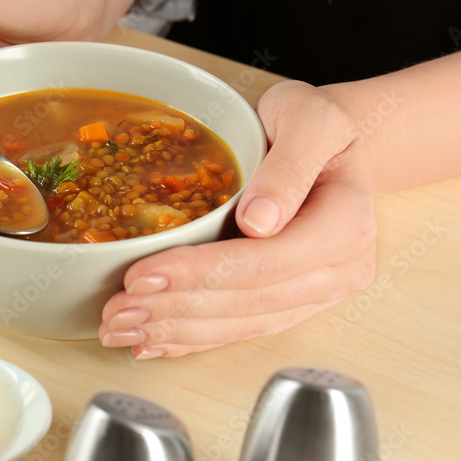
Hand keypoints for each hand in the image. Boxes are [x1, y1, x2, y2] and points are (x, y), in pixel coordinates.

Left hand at [99, 81, 377, 357]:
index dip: (201, 273)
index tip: (143, 275)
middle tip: (115, 311)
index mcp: (344, 225)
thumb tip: (259, 221)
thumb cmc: (320, 124)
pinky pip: (243, 328)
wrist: (338, 144)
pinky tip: (154, 342)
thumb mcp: (310, 119)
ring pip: (242, 324)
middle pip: (248, 302)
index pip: (265, 262)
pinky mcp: (296, 302)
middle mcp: (338, 271)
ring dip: (177, 331)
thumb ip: (290, 166)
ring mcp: (319, 293)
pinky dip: (195, 338)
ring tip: (121, 328)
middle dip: (175, 309)